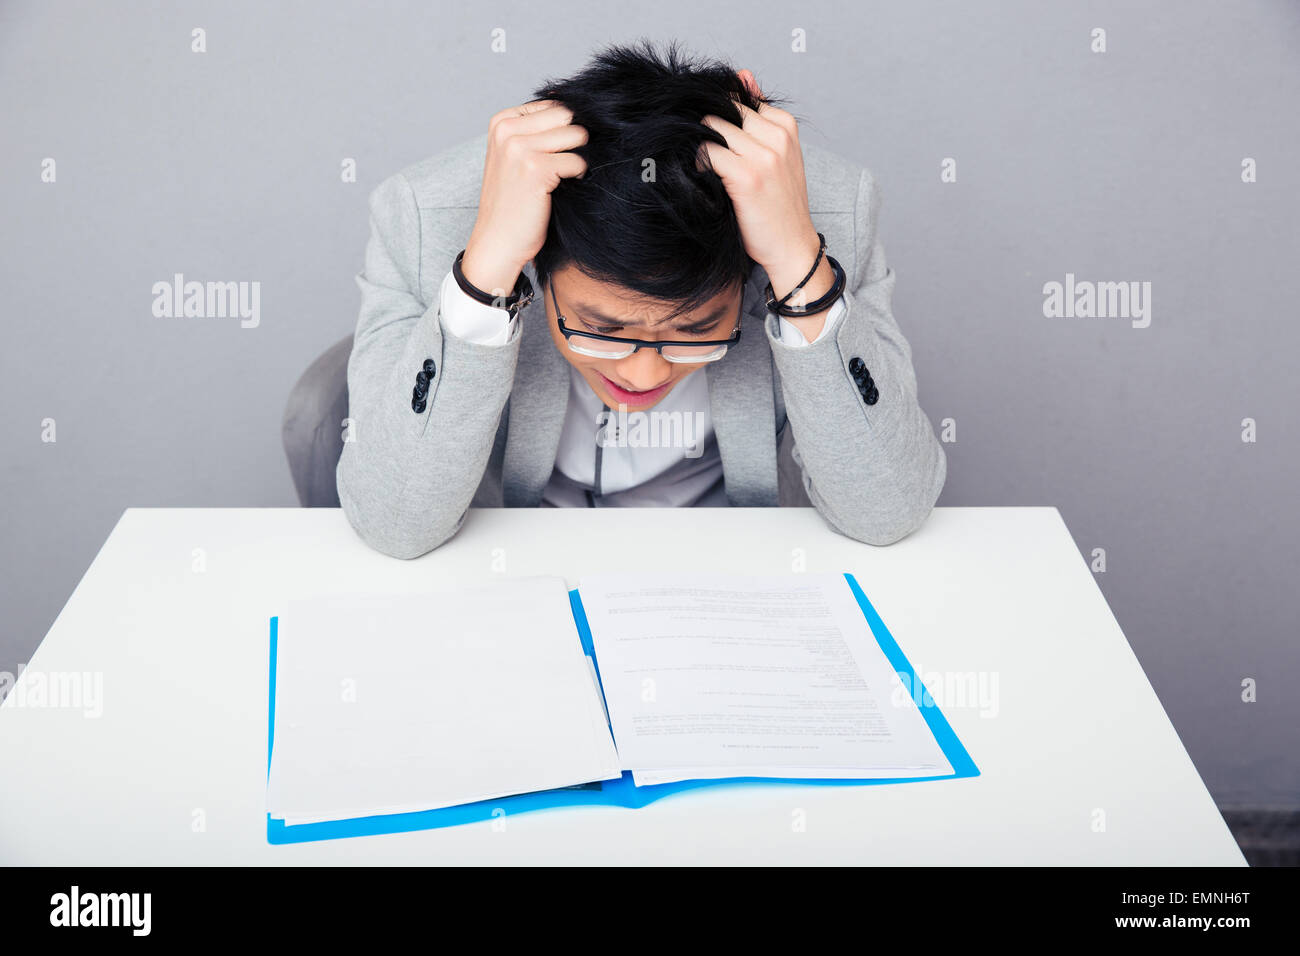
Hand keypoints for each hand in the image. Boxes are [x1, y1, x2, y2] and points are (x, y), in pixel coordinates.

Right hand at [461, 100, 587, 299]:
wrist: (498, 241)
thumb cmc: (513, 201)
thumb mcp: (516, 155)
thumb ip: (539, 129)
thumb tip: (575, 102)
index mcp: (502, 121)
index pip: (554, 103)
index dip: (566, 126)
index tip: (559, 151)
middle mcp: (507, 129)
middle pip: (567, 115)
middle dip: (576, 138)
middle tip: (566, 164)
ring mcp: (519, 148)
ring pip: (576, 135)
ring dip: (578, 157)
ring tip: (563, 177)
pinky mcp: (535, 169)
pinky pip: (577, 161)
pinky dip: (578, 176)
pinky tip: (562, 188)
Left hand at [698, 71, 835, 333]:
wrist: (792, 246)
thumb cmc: (778, 204)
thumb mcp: (776, 154)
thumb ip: (758, 117)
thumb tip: (741, 75)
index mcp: (785, 125)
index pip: (738, 98)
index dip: (716, 114)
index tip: (705, 133)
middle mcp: (776, 135)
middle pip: (722, 109)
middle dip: (702, 124)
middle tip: (689, 147)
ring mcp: (764, 154)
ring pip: (712, 127)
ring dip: (696, 142)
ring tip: (694, 164)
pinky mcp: (747, 175)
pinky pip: (707, 151)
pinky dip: (696, 161)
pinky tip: (698, 177)